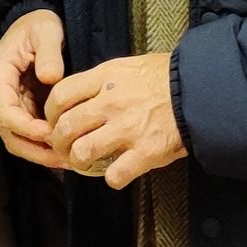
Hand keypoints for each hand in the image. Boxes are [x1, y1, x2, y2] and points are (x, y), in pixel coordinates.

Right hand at [0, 9, 67, 168]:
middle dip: (36, 149)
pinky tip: (65, 153)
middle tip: (65, 157)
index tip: (53, 135)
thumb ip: (49, 53)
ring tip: (69, 160)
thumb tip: (50, 78)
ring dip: (40, 154)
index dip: (28, 129)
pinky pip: (27, 137)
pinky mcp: (19, 110)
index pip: (6, 112)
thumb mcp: (46, 30)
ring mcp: (6, 104)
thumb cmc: (38, 25)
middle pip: (10, 133)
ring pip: (17, 140)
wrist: (34, 24)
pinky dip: (43, 148)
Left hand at [45, 52, 185, 188]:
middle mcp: (110, 103)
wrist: (197, 90)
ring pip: (83, 151)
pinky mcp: (145, 152)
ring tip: (82, 162)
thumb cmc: (161, 76)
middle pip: (65, 126)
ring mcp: (126, 129)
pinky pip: (115, 174)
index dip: (50, 113)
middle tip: (62, 147)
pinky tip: (115, 174)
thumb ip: (99, 82)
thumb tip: (78, 97)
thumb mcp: (124, 67)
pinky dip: (111, 178)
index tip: (53, 121)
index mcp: (103, 78)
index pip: (60, 95)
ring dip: (78, 161)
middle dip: (57, 142)